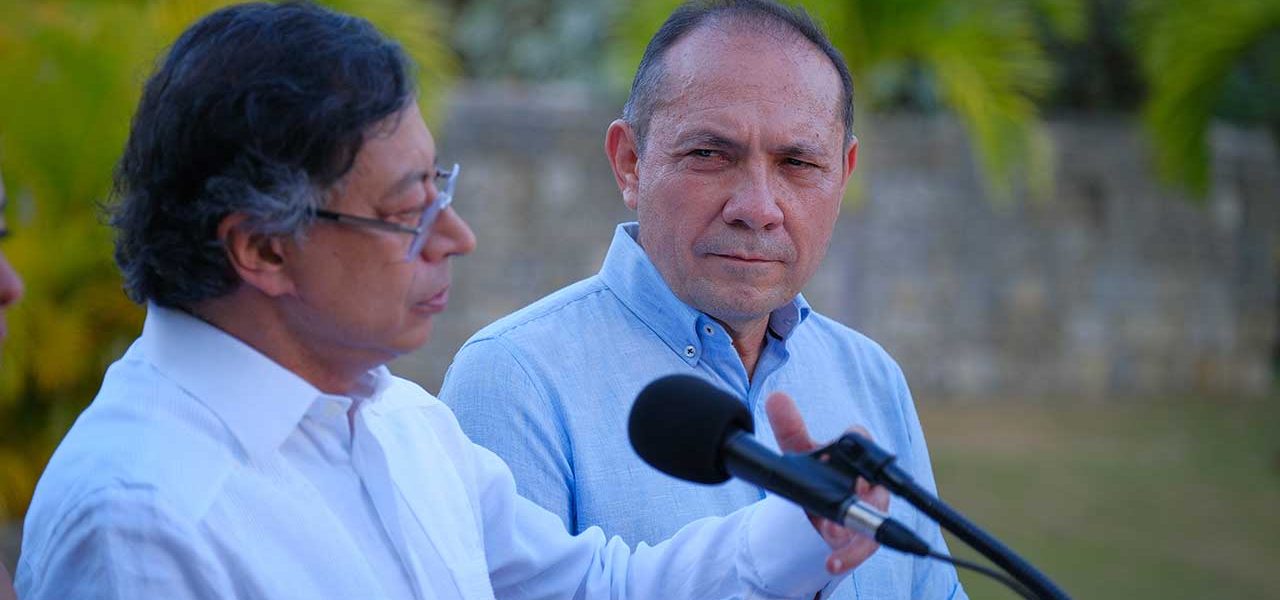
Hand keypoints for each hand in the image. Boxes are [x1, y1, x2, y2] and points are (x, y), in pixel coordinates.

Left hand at [765, 391, 889, 574]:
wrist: (816, 502)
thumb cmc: (814, 469)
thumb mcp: (797, 450)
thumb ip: (789, 427)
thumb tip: (776, 398)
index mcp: (856, 454)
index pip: (862, 441)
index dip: (858, 442)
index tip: (847, 441)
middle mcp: (869, 482)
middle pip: (876, 487)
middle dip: (861, 496)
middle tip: (843, 503)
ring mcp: (869, 511)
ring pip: (873, 520)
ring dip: (854, 533)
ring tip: (832, 538)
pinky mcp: (863, 536)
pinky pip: (864, 546)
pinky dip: (849, 556)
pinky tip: (831, 564)